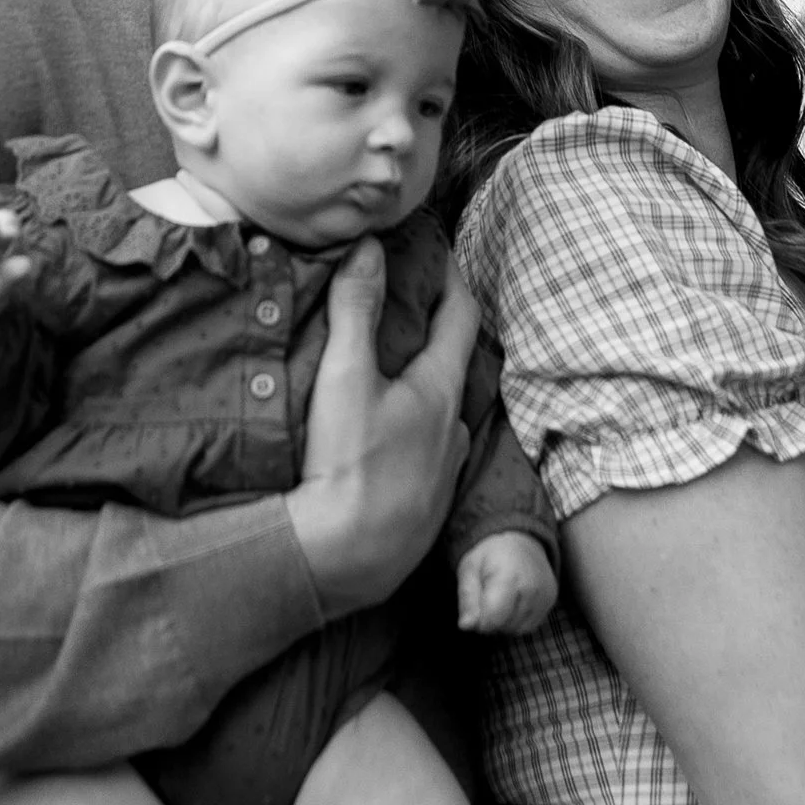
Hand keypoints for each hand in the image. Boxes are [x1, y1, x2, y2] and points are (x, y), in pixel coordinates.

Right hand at [287, 241, 477, 613]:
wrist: (346, 558)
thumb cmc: (347, 464)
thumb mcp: (344, 377)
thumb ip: (355, 310)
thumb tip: (369, 246)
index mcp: (440, 390)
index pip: (460, 317)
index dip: (451, 281)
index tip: (438, 257)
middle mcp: (456, 427)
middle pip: (455, 367)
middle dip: (437, 337)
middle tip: (412, 313)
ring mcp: (446, 471)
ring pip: (444, 415)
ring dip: (425, 391)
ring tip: (394, 379)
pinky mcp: (429, 506)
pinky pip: (430, 454)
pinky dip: (415, 434)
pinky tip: (388, 442)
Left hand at [456, 530, 559, 638]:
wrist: (520, 539)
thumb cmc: (490, 555)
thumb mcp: (469, 569)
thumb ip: (467, 599)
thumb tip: (466, 626)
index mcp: (508, 577)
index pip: (492, 620)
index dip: (479, 620)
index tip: (476, 605)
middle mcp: (532, 588)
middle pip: (504, 627)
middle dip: (491, 620)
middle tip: (487, 597)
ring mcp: (544, 595)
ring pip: (517, 630)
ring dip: (504, 622)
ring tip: (500, 598)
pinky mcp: (550, 600)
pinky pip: (529, 626)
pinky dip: (517, 620)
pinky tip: (513, 601)